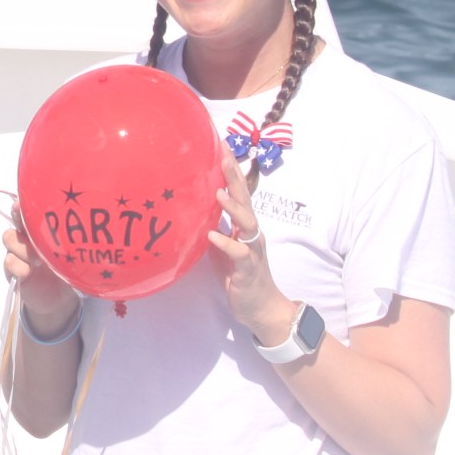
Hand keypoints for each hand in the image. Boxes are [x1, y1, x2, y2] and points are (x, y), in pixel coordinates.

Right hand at [0, 198, 79, 338]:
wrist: (59, 298)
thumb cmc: (68, 267)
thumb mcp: (71, 250)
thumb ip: (74, 237)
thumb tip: (95, 216)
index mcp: (39, 229)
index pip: (26, 210)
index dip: (22, 205)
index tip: (22, 203)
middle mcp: (26, 237)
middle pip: (15, 221)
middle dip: (20, 224)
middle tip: (30, 233)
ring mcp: (18, 253)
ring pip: (10, 239)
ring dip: (21, 247)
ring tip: (36, 259)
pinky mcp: (13, 270)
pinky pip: (9, 262)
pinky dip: (18, 266)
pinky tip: (28, 272)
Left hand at [207, 149, 295, 346]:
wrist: (261, 308)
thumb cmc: (240, 275)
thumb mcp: (223, 247)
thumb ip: (213, 226)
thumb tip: (192, 208)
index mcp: (244, 226)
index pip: (238, 192)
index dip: (230, 170)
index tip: (220, 145)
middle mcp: (251, 233)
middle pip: (245, 199)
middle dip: (234, 177)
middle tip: (224, 155)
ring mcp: (252, 249)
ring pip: (246, 223)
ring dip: (233, 207)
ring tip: (219, 193)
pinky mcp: (248, 269)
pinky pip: (238, 253)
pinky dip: (225, 243)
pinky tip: (212, 236)